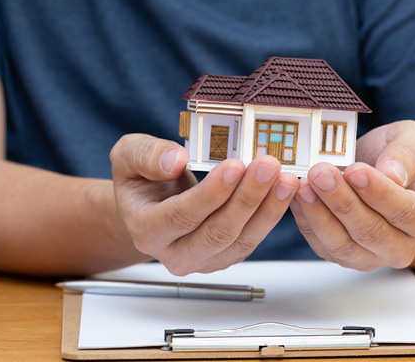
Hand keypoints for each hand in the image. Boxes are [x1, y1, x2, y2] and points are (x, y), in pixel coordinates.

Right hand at [109, 134, 298, 274]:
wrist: (151, 204)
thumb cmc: (142, 179)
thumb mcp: (129, 155)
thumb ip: (145, 155)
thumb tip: (175, 160)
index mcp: (146, 230)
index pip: (181, 216)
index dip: (211, 193)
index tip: (235, 166)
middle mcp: (174, 253)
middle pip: (216, 232)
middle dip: (247, 198)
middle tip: (268, 166)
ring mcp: (203, 260)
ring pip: (240, 240)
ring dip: (267, 208)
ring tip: (285, 178)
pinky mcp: (226, 256)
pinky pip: (252, 239)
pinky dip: (271, 214)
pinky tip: (284, 190)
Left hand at [289, 120, 414, 270]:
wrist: (382, 173)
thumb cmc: (399, 157)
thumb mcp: (413, 139)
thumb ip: (408, 152)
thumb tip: (394, 174)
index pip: (405, 211)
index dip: (378, 193)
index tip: (356, 171)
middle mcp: (404, 246)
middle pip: (371, 232)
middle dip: (342, 201)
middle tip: (320, 173)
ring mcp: (373, 256)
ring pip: (344, 245)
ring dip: (320, 214)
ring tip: (304, 185)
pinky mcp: (344, 256)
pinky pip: (322, 245)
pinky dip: (307, 221)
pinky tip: (298, 196)